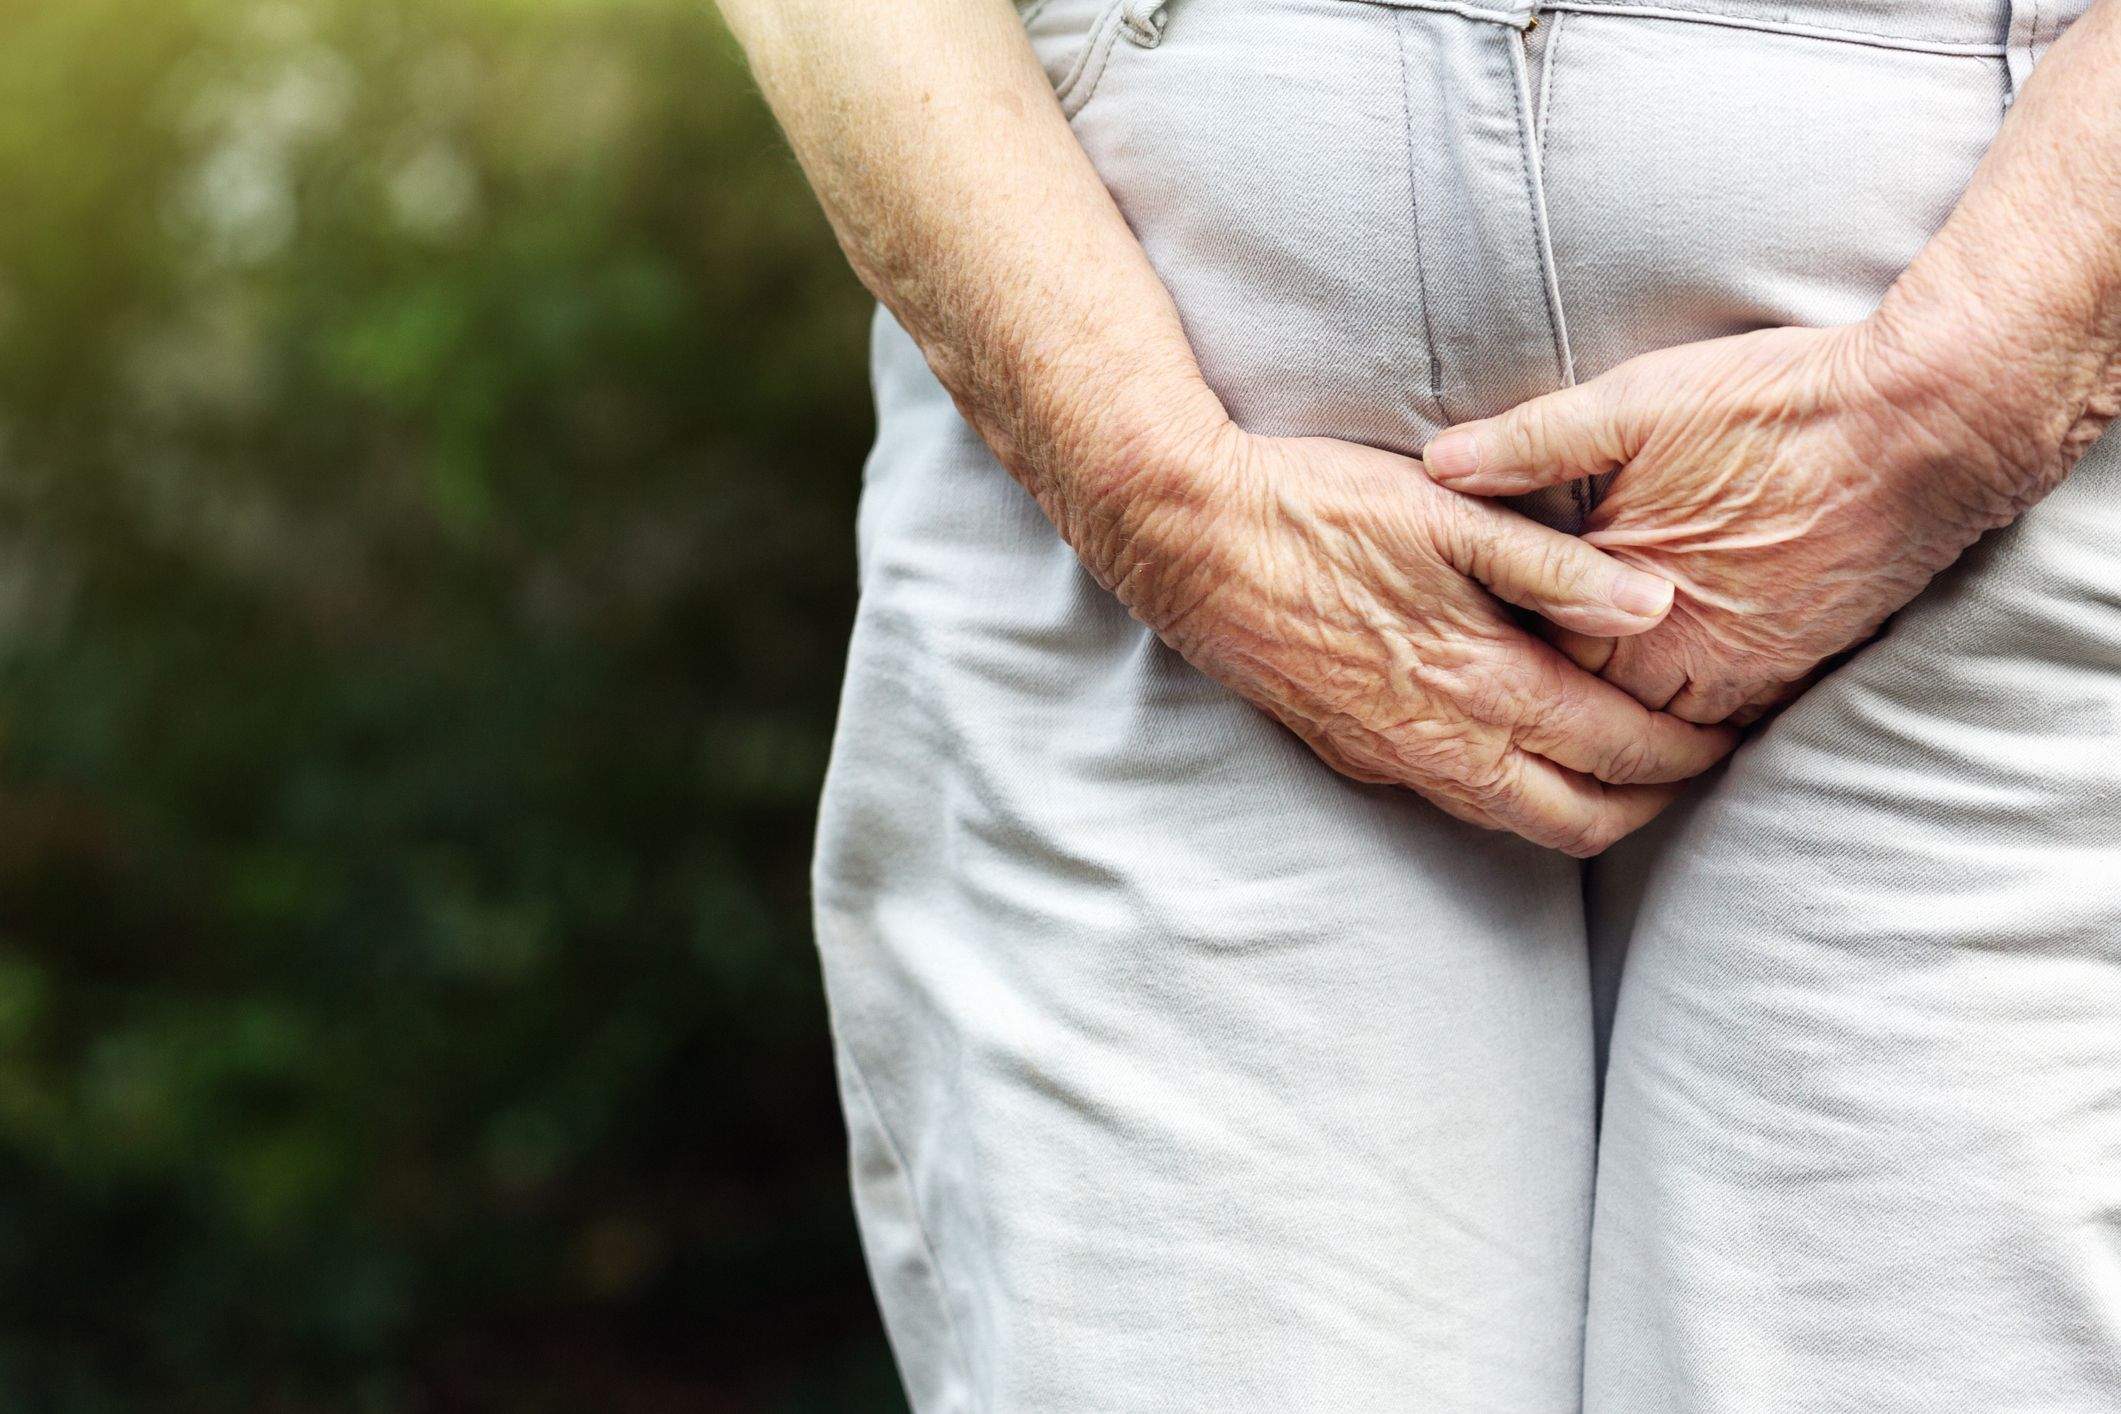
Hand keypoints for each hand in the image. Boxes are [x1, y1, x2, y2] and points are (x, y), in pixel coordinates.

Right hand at [1081, 418, 1735, 854]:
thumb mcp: (1451, 517)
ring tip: (1631, 771)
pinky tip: (1527, 755)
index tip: (1735, 729)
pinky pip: (1459, 803)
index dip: (1691, 750)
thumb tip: (1660, 603)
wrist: (1191, 540)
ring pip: (1518, 823)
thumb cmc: (1321, 510)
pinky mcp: (1354, 754)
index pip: (1622, 749)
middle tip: (1699, 765)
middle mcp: (1445, 743)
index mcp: (1484, 682)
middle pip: (1581, 818)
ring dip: (1588, 808)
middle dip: (1654, 802)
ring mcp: (1394, 758)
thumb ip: (1560, 568)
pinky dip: (1518, 797)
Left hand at [1419, 322, 2052, 723]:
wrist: (1925, 425)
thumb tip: (1437, 465)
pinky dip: (1686, 711)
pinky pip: (1722, 721)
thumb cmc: (1771, 409)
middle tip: (1500, 686)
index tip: (1460, 642)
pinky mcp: (1796, 672)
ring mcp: (1746, 678)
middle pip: (1588, 712)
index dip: (1494, 648)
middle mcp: (1683, 662)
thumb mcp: (1633, 405)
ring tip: (1579, 689)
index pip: (1529, 663)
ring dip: (1621, 711)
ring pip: (1656, 729)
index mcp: (1622, 603)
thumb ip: (1528, 444)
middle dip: (1549, 697)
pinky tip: (1661, 681)